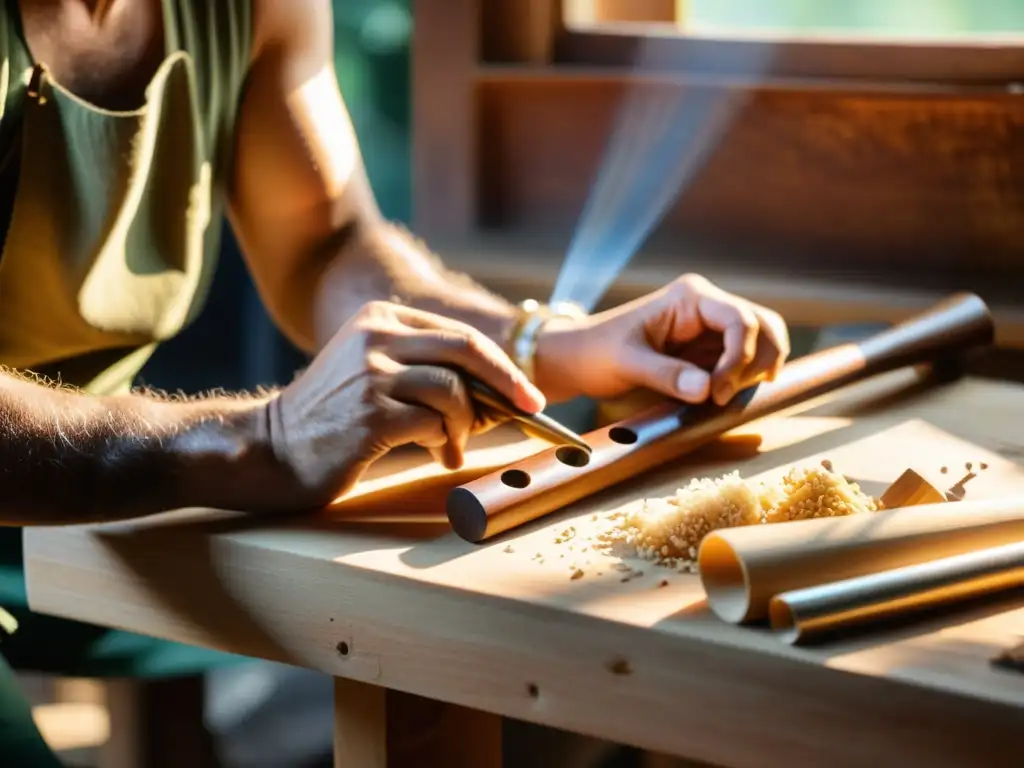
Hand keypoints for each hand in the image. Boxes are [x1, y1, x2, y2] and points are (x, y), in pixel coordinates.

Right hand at [264, 301, 544, 506]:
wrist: (271, 450)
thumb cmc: (333, 419)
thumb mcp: (374, 372)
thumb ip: (426, 370)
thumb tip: (499, 393)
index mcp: (381, 317)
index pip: (460, 335)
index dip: (501, 365)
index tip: (526, 392)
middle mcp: (376, 335)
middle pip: (466, 350)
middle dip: (507, 382)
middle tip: (529, 409)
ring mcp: (372, 372)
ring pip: (454, 391)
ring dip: (464, 426)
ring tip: (451, 447)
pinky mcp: (371, 412)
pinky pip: (434, 424)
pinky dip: (445, 443)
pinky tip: (437, 455)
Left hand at [534, 274, 789, 405]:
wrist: (580, 359)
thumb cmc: (596, 353)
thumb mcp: (626, 364)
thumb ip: (666, 375)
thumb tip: (707, 389)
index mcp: (690, 296)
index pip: (740, 321)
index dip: (740, 359)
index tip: (717, 394)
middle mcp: (708, 305)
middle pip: (764, 327)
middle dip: (757, 364)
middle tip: (726, 397)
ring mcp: (712, 326)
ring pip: (762, 342)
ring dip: (755, 372)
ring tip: (725, 398)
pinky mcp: (710, 349)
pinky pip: (744, 361)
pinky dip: (745, 379)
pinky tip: (725, 397)